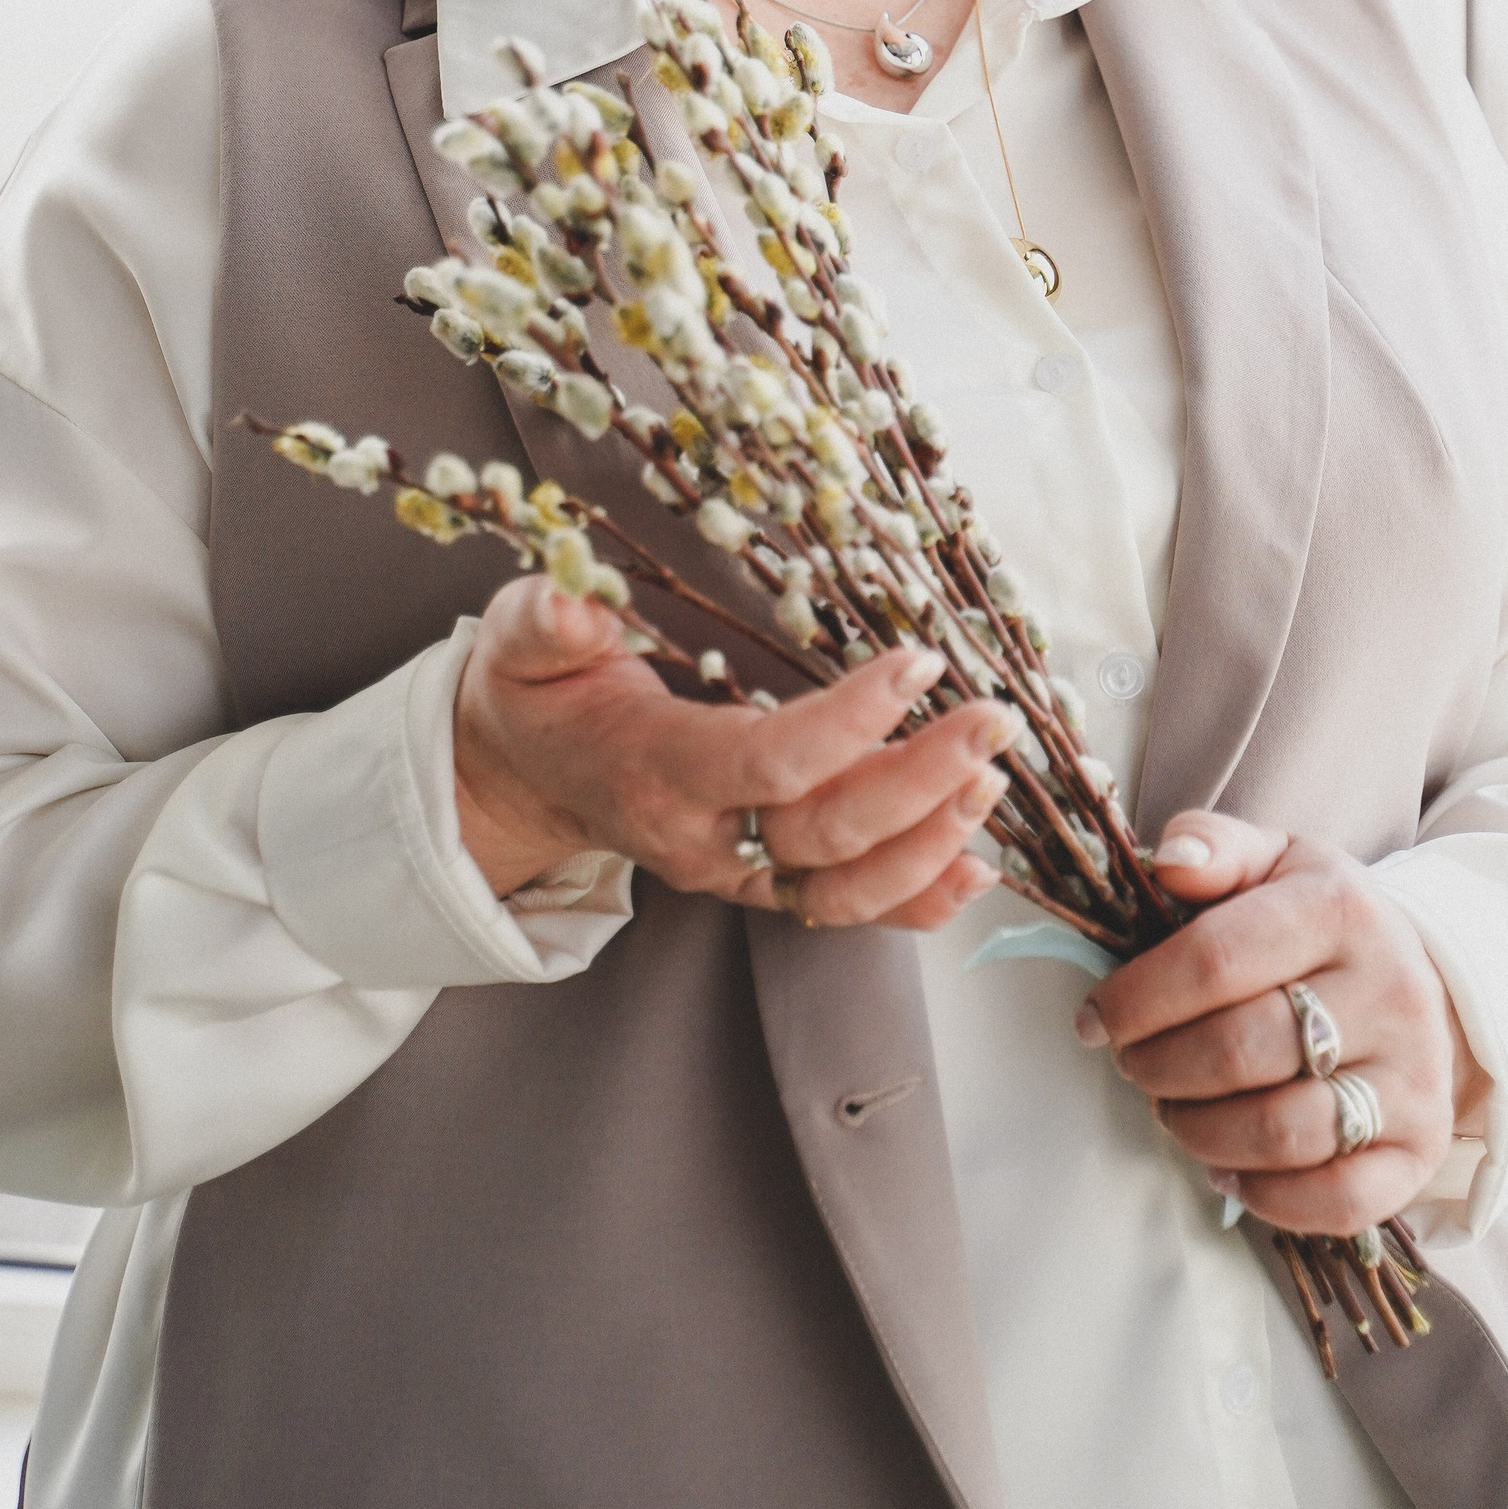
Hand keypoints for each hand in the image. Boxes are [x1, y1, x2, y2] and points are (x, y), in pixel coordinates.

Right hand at [454, 576, 1020, 928]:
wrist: (522, 775)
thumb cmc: (534, 696)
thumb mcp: (516, 642)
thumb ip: (543, 622)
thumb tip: (575, 600)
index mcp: (653, 769)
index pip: (767, 764)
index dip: (850, 723)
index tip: (917, 665)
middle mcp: (699, 837)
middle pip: (826, 835)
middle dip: (920, 783)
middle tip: (991, 722)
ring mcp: (731, 871)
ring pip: (843, 890)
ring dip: (929, 845)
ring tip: (991, 781)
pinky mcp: (756, 880)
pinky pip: (841, 908)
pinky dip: (916, 898)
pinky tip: (976, 867)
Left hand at [1076, 811, 1488, 1234]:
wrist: (1428, 980)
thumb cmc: (1319, 919)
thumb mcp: (1274, 860)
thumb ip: (1214, 847)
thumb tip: (1167, 864)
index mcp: (1337, 909)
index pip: (1214, 959)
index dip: (1136, 998)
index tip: (1093, 1019)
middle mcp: (1388, 992)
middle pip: (1241, 1051)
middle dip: (1160, 1067)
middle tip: (1133, 1065)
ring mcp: (1411, 1077)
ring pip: (1282, 1131)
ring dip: (1200, 1132)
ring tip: (1173, 1111)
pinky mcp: (1421, 1148)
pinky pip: (1338, 1199)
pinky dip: (1267, 1196)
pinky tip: (1228, 1166)